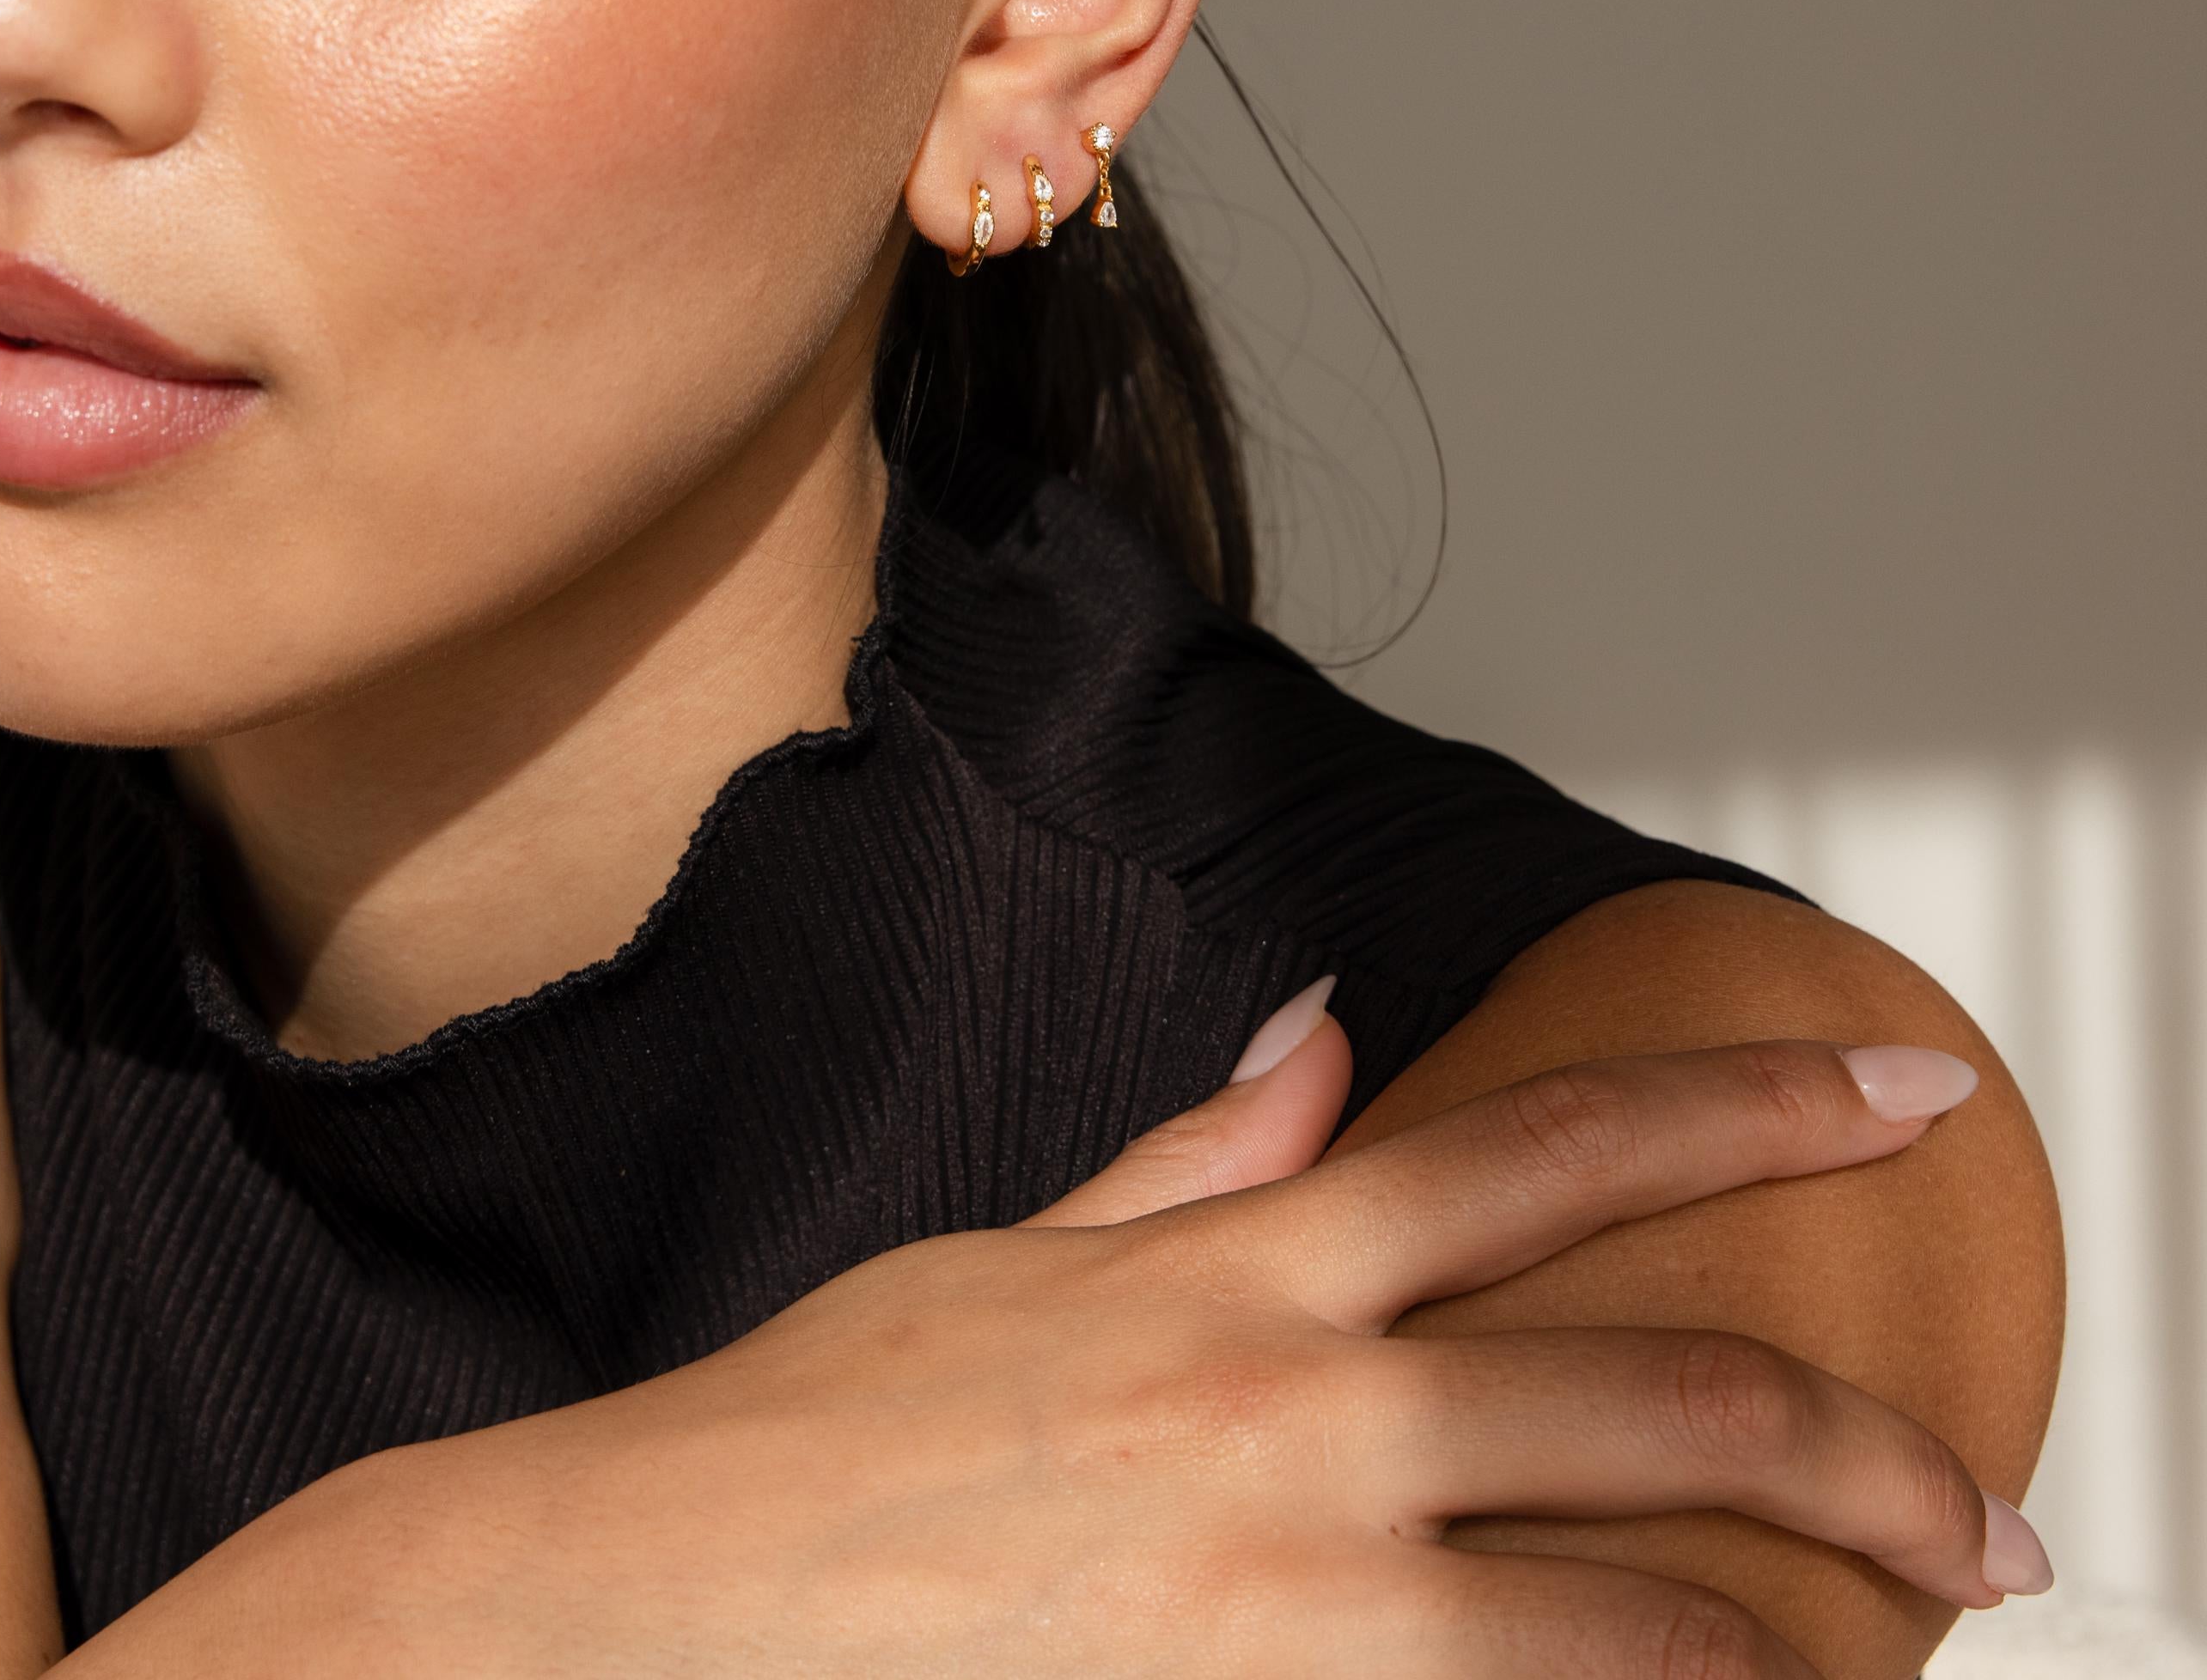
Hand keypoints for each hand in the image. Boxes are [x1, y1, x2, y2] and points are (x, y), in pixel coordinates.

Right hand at [82, 1023, 2036, 1678]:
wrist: (668, 1606)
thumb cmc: (828, 1426)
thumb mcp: (1012, 1255)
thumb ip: (1198, 1158)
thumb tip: (1328, 1041)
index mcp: (1243, 1268)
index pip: (1547, 1144)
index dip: (1748, 1098)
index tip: (1894, 1075)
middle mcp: (1291, 1420)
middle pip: (1653, 1400)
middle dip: (1867, 1447)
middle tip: (1993, 1503)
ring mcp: (1286, 1597)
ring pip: (1630, 1614)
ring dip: (1799, 1638)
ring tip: (1906, 1640)